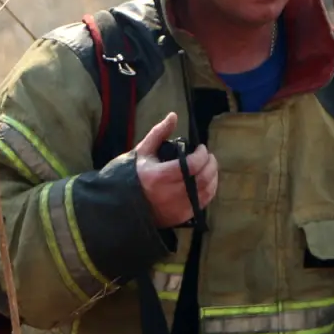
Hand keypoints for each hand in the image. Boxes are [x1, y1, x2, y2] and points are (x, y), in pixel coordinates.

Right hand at [131, 112, 217, 228]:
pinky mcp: (180, 217)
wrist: (120, 205)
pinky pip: (202, 204)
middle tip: (209, 157)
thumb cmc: (131, 176)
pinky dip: (209, 191)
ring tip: (209, 167)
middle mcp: (170, 194)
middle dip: (210, 165)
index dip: (202, 155)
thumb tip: (173, 115)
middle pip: (202, 178)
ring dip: (213, 177)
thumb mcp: (142, 151)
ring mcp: (176, 208)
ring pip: (206, 192)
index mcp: (159, 176)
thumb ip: (159, 133)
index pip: (191, 165)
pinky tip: (207, 182)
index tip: (201, 148)